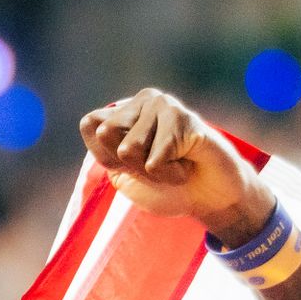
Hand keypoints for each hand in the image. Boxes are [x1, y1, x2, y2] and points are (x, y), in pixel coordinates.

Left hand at [79, 88, 274, 244]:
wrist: (210, 198)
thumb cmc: (167, 188)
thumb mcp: (124, 176)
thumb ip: (104, 151)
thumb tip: (99, 126)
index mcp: (123, 112)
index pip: (90, 124)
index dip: (107, 154)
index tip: (131, 165)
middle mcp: (141, 101)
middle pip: (107, 134)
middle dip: (130, 163)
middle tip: (157, 165)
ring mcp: (163, 104)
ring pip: (129, 148)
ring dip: (154, 171)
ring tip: (175, 163)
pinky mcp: (183, 117)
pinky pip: (156, 158)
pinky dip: (171, 173)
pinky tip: (188, 162)